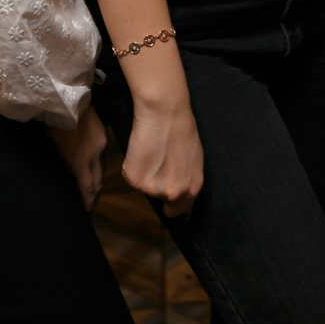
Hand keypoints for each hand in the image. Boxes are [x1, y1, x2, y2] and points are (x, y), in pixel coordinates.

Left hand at [47, 104, 108, 210]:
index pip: (88, 188)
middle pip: (98, 182)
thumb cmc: (52, 124)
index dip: (87, 201)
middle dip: (94, 195)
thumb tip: (71, 176)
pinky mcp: (103, 135)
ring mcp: (101, 144)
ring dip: (96, 180)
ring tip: (91, 188)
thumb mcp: (55, 149)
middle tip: (90, 205)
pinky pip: (102, 156)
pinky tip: (92, 166)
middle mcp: (95, 155)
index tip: (86, 210)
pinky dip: (97, 165)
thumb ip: (67, 164)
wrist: (66, 99)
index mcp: (80, 161)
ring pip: (101, 169)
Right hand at [122, 99, 204, 216]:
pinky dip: (132, 165)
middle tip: (159, 161)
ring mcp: (153, 188)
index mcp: (192, 189)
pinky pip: (130, 176)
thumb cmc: (182, 130)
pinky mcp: (135, 180)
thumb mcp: (194, 161)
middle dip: (157, 185)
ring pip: (144, 187)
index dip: (171, 204)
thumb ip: (188, 181)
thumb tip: (183, 201)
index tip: (166, 198)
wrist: (165, 111)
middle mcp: (174, 193)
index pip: (177, 212)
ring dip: (145, 173)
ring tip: (153, 151)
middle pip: (159, 199)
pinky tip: (142, 149)